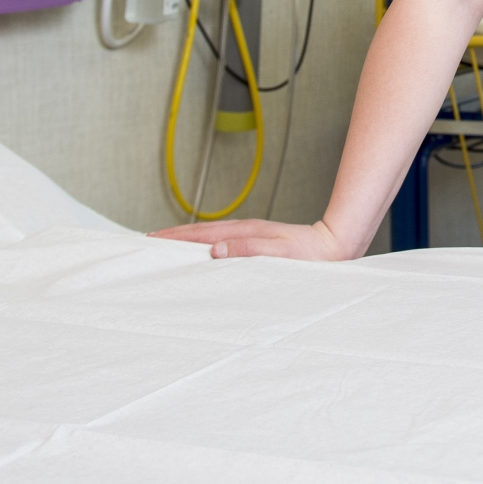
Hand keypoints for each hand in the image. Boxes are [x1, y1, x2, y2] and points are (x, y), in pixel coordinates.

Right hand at [148, 218, 353, 260]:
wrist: (335, 245)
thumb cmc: (310, 254)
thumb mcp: (280, 253)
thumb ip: (249, 250)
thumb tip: (215, 250)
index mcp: (245, 232)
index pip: (201, 235)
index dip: (175, 238)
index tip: (152, 240)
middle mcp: (244, 229)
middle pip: (200, 232)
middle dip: (173, 236)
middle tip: (147, 242)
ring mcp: (249, 233)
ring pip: (209, 235)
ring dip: (186, 239)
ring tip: (165, 246)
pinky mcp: (256, 241)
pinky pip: (221, 240)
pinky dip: (203, 243)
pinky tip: (201, 251)